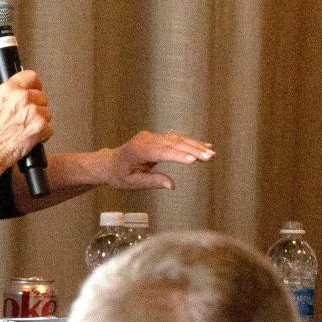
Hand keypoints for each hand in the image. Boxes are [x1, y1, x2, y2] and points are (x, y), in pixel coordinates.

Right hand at [0, 69, 52, 167]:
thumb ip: (7, 97)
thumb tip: (16, 93)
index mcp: (8, 90)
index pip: (31, 76)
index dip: (35, 85)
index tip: (36, 89)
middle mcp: (21, 97)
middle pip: (42, 96)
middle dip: (37, 107)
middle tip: (27, 118)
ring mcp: (32, 111)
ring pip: (47, 113)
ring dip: (40, 122)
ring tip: (25, 129)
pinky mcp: (40, 125)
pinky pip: (49, 128)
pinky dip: (43, 135)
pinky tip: (30, 138)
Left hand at [100, 130, 214, 190]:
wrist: (110, 162)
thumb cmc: (119, 175)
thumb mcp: (132, 183)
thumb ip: (153, 182)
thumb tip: (172, 185)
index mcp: (138, 150)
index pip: (162, 151)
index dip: (178, 155)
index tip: (193, 160)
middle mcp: (146, 139)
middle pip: (173, 143)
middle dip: (193, 150)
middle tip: (209, 157)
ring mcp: (152, 136)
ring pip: (177, 139)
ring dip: (195, 145)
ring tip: (211, 153)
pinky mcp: (157, 137)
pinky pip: (176, 139)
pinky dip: (191, 143)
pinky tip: (204, 145)